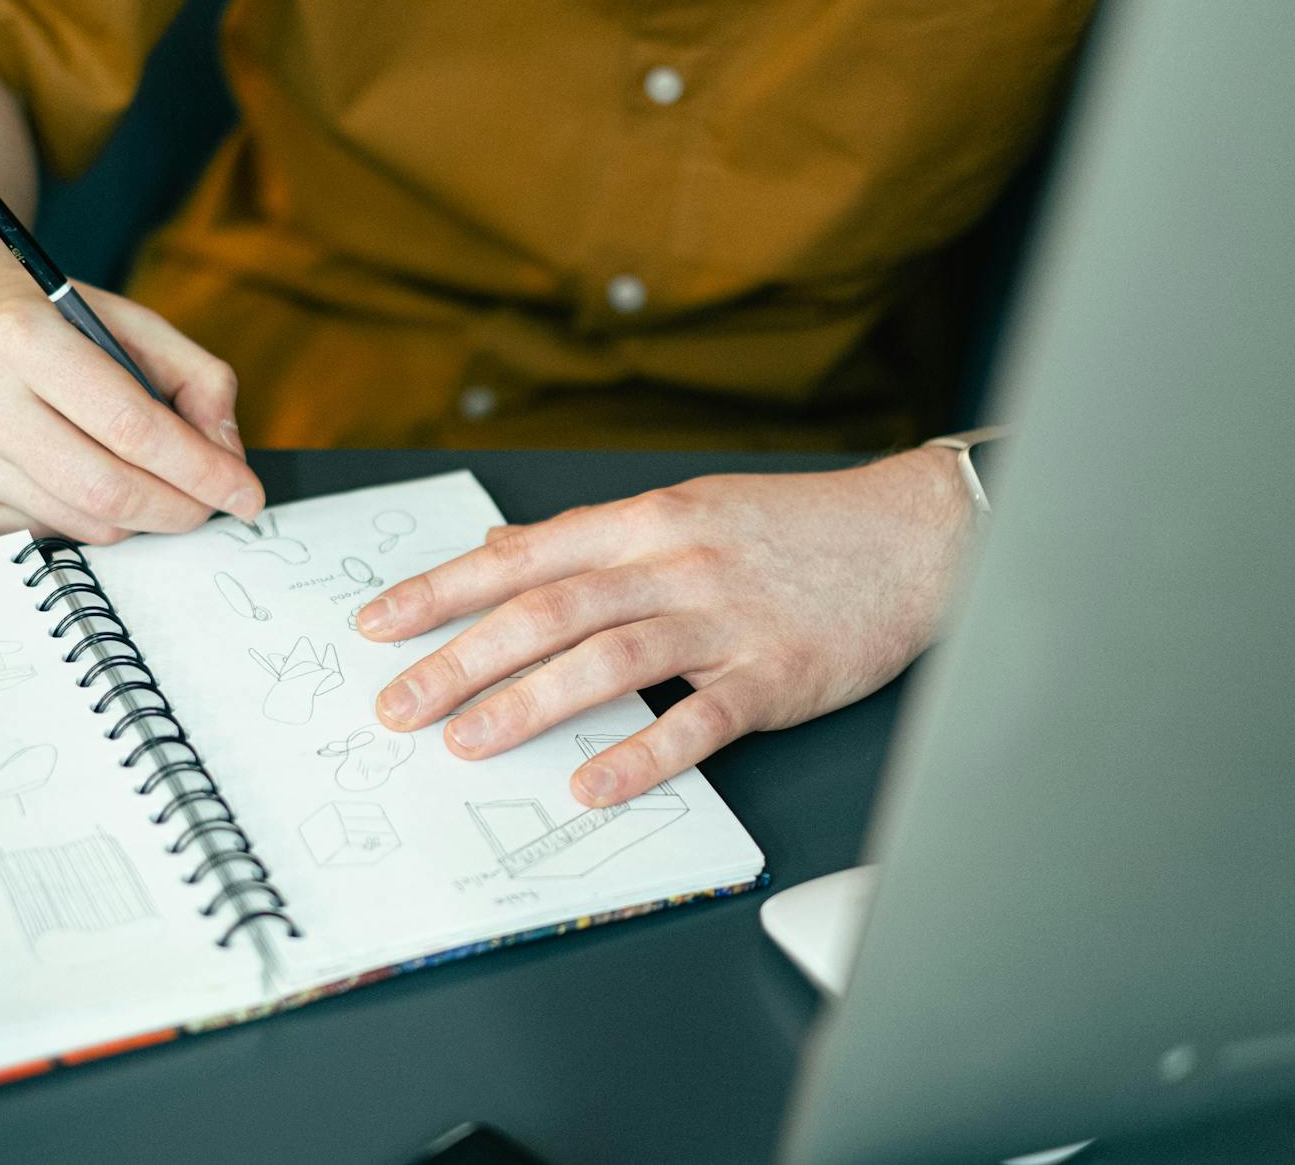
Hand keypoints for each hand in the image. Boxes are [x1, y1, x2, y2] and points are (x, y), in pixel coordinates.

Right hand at [0, 278, 262, 541]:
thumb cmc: (46, 321)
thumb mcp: (130, 321)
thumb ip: (198, 379)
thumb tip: (227, 456)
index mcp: (22, 338)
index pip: (133, 427)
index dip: (201, 470)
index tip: (246, 493)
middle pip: (109, 490)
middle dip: (180, 509)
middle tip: (214, 504)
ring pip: (86, 524)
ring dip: (141, 518)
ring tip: (157, 486)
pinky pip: (53, 535)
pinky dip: (93, 520)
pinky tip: (90, 480)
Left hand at [356, 450, 972, 805]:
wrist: (915, 535)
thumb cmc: (794, 529)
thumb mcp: (686, 510)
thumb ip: (595, 538)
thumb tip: (503, 549)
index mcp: (646, 521)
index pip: (522, 555)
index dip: (442, 590)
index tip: (378, 624)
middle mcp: (675, 563)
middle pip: (548, 608)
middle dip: (461, 657)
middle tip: (396, 705)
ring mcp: (726, 618)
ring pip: (608, 657)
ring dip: (528, 702)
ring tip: (465, 742)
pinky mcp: (776, 673)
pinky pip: (699, 718)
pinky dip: (642, 753)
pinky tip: (592, 785)